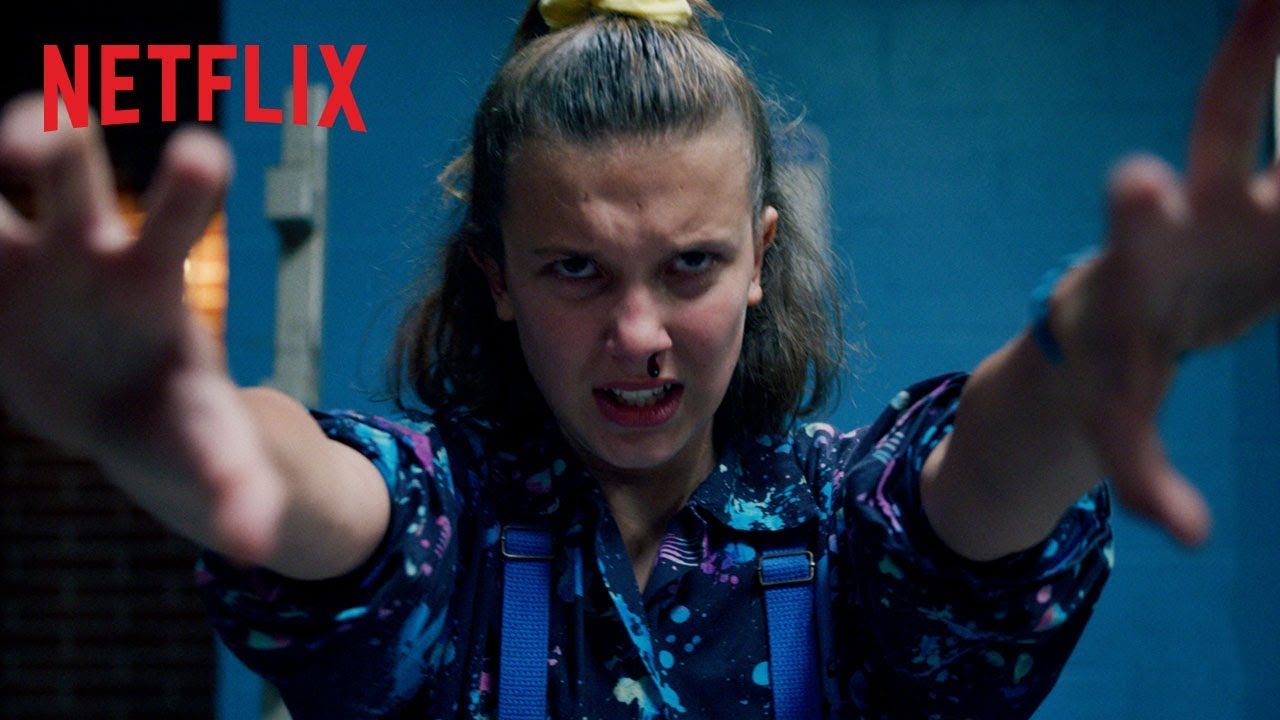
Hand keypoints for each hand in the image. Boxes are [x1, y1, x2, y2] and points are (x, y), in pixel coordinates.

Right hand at [0, 94, 282, 564]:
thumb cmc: (174, 417)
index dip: (186, 184)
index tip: (202, 155)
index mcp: (153, 278)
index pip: (176, 217)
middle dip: (53, 137)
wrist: (115, 404)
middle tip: (40, 129)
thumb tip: (256, 544)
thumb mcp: (205, 444)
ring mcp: (20, 256)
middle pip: (71, 175)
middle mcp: (85, 247)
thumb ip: (234, 482)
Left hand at [1059, 0, 1279, 546]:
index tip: (1141, 183)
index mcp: (1141, 262)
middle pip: (1216, 130)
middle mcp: (1192, 206)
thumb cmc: (1114, 370)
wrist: (1124, 321)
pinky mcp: (1275, 205)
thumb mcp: (1122, 422)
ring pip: (1269, 114)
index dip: (1140, 210)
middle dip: (1243, 73)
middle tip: (1266, 1)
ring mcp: (1240, 195)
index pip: (1135, 230)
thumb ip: (1143, 474)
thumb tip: (1181, 537)